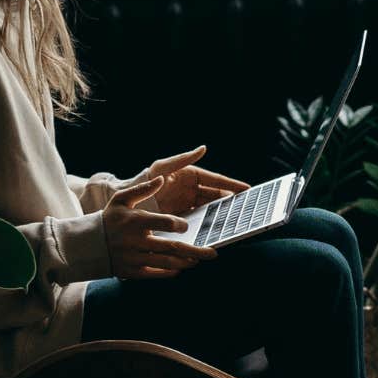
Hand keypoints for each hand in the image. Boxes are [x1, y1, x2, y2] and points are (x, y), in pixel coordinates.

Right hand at [103, 177, 217, 278]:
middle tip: (212, 252)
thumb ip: (142, 189)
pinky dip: (170, 272)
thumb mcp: (121, 199)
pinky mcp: (132, 272)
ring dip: (186, 262)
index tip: (186, 226)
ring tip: (199, 259)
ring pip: (167, 262)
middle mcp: (135, 241)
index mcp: (135, 221)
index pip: (163, 223)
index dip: (178, 225)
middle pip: (171, 247)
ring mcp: (134, 258)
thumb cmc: (109, 219)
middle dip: (195, 251)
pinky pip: (156, 274)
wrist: (87, 245)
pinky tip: (181, 267)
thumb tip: (162, 178)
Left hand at [129, 146, 249, 214]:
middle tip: (246, 207)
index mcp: (191, 175)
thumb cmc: (146, 179)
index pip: (216, 180)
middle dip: (232, 201)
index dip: (232, 185)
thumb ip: (183, 158)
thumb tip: (203, 148)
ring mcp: (189, 203)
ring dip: (223, 213)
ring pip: (212, 208)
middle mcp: (193, 189)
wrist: (130, 201)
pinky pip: (201, 219)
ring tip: (236, 218)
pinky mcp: (184, 216)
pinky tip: (218, 229)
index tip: (247, 189)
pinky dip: (210, 223)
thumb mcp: (163, 167)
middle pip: (217, 195)